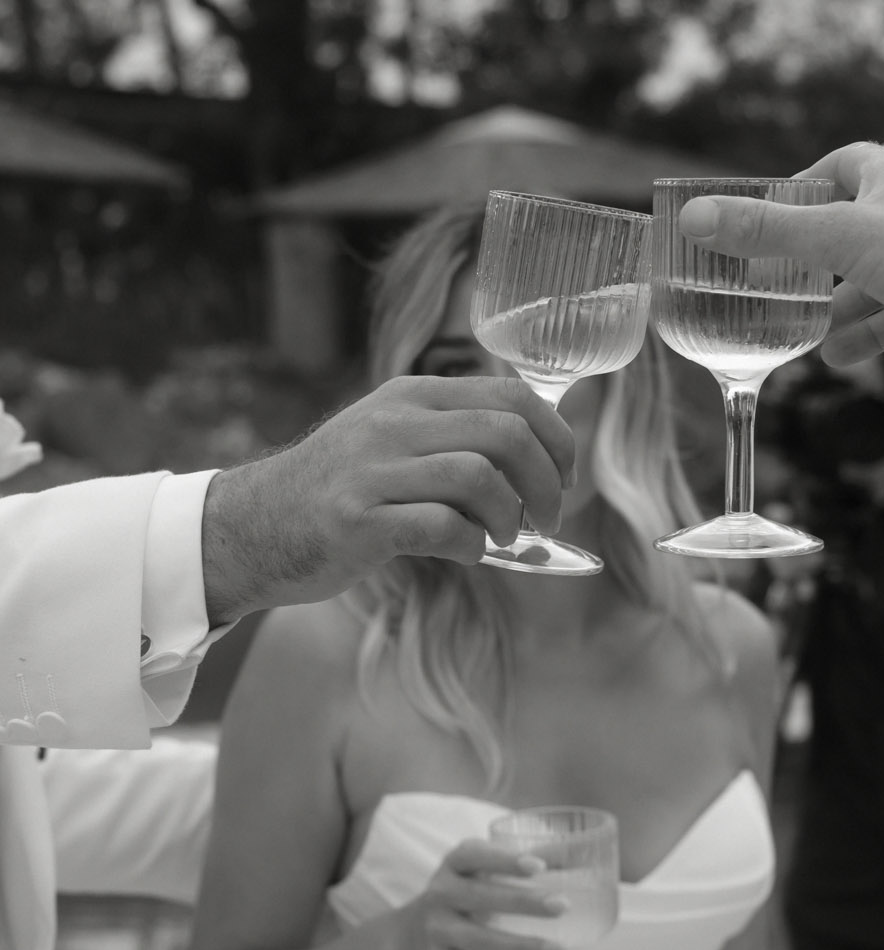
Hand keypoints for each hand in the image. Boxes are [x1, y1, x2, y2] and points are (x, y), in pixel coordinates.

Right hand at [201, 374, 575, 622]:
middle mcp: (393, 423)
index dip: (557, 439)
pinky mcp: (358, 521)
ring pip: (480, 477)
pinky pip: (443, 527)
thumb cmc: (338, 492)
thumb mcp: (391, 438)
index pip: (512, 397)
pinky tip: (466, 553)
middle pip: (506, 433)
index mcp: (410, 396)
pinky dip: (472, 546)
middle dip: (547, 482)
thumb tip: (541, 454)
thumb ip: (452, 435)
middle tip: (549, 518)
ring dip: (510, 518)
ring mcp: (372, 470)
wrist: (252, 527)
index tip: (566, 478)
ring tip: (503, 539)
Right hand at [396, 838, 566, 949]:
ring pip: (480, 940)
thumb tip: (585, 853)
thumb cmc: (467, 892)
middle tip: (562, 905)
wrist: (414, 934)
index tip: (538, 866)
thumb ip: (532, 859)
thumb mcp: (487, 870)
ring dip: (521, 946)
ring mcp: (437, 929)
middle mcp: (440, 893)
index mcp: (454, 864)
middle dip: (522, 902)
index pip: (474, 856)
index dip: (504, 860)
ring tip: (558, 948)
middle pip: (480, 897)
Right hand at [676, 144, 883, 414]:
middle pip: (852, 224)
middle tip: (768, 282)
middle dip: (811, 256)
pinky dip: (870, 332)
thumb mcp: (841, 241)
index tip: (765, 215)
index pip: (838, 163)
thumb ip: (768, 233)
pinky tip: (838, 358)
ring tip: (795, 329)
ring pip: (875, 276)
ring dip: (837, 303)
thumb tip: (695, 220)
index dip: (800, 186)